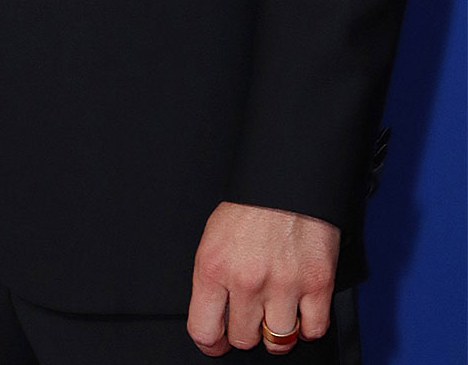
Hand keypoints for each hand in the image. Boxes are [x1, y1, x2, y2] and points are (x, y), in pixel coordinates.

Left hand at [188, 202, 339, 355]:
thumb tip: (215, 315)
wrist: (287, 178)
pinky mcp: (317, 284)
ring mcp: (283, 285)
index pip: (204, 329)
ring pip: (277, 341)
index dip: (211, 342)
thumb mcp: (214, 237)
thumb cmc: (250, 205)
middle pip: (243, 339)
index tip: (217, 341)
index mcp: (213, 266)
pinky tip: (300, 309)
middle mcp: (246, 280)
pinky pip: (313, 330)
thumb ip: (213, 278)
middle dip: (246, 331)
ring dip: (277, 332)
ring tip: (275, 311)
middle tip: (251, 315)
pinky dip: (308, 326)